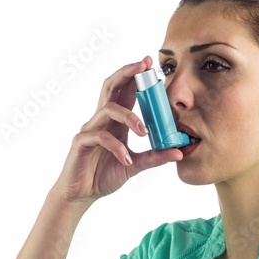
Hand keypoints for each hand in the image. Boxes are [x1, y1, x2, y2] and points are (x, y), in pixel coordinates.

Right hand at [56, 56, 182, 201]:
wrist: (82, 194)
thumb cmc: (105, 174)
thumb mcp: (136, 165)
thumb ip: (154, 157)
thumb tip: (178, 152)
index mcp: (116, 121)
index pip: (125, 91)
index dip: (135, 76)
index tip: (149, 63)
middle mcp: (102, 120)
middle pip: (111, 87)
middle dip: (127, 73)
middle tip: (143, 67)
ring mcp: (89, 129)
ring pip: (108, 109)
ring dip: (129, 117)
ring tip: (144, 131)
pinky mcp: (80, 143)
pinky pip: (99, 137)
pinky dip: (116, 147)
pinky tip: (126, 160)